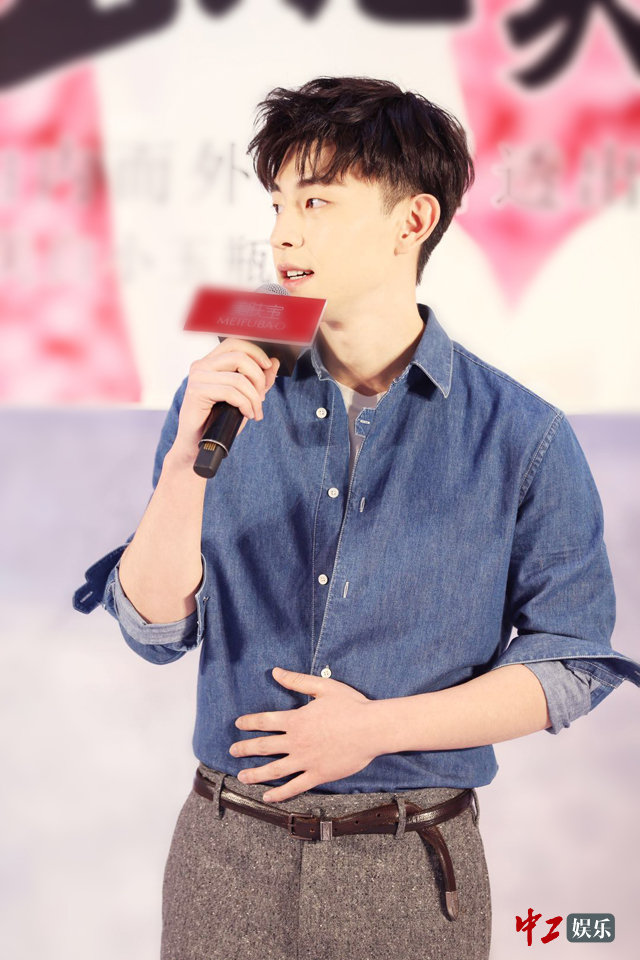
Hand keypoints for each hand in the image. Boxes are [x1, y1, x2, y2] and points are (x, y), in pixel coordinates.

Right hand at [171, 338, 280, 463]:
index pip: (235, 343)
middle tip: (262, 397)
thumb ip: (258, 380)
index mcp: (210, 362)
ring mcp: (197, 377)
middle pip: (239, 357)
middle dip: (258, 377)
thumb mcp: (244, 397)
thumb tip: (274, 363)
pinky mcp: (196, 392)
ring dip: (254, 398)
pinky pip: (231, 393)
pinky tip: (247, 414)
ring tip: (255, 412)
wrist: (198, 443)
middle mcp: (201, 365)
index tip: (268, 366)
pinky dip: (245, 404)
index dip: (255, 352)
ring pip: (238, 379)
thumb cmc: (219, 420)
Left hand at [228, 667, 377, 802]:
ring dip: (255, 773)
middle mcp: (296, 741)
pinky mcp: (318, 775)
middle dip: (245, 748)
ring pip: (274, 769)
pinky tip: (268, 796)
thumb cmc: (351, 705)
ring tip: (242, 776)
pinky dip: (279, 793)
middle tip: (233, 751)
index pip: (265, 721)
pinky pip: (294, 787)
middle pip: (264, 746)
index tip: (238, 724)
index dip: (249, 722)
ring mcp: (306, 760)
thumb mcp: (323, 687)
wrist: (371, 729)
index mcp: (297, 720)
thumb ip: (297, 681)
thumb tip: (275, 671)